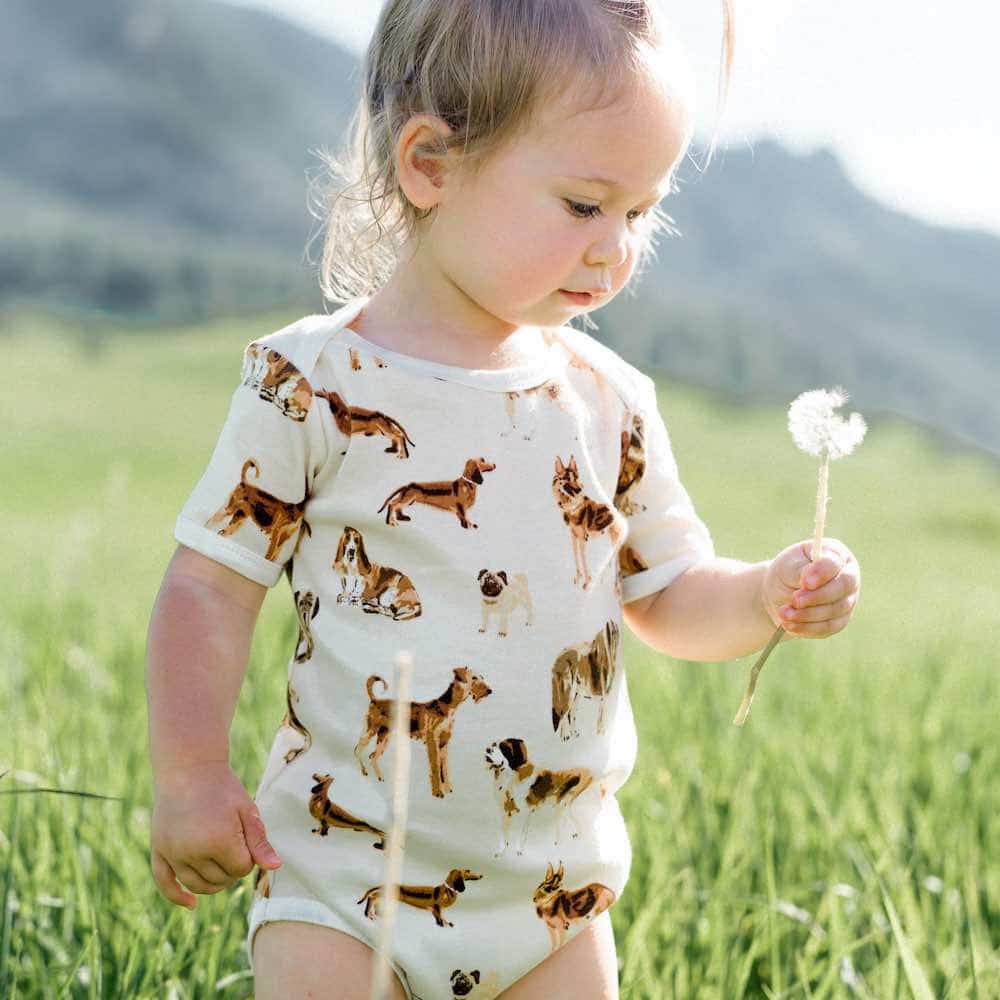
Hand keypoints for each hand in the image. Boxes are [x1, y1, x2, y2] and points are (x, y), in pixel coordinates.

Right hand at [150, 761, 281, 910]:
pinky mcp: (158, 850)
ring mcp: (172, 852)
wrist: (188, 767)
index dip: (248, 856)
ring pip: (197, 885)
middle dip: (232, 868)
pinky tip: (191, 905)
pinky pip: (165, 883)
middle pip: (220, 880)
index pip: (241, 869)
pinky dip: (177, 896)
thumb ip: (259, 842)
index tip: (246, 836)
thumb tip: (276, 868)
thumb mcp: (247, 810)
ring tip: (221, 862)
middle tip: (235, 842)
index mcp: (218, 840)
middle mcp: (192, 851)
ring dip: (213, 881)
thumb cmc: (223, 788)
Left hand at [760, 537, 860, 638]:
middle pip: (842, 587)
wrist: (781, 592)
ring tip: (783, 613)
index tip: (805, 582)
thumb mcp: (788, 565)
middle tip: (794, 600)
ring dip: (807, 614)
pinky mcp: (839, 620)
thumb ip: (800, 570)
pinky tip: (789, 625)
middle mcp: (848, 576)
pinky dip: (807, 627)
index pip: (835, 563)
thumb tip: (808, 578)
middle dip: (816, 596)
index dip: (822, 573)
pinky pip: (828, 627)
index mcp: (836, 554)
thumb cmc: (787, 571)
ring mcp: (847, 600)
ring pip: (835, 610)